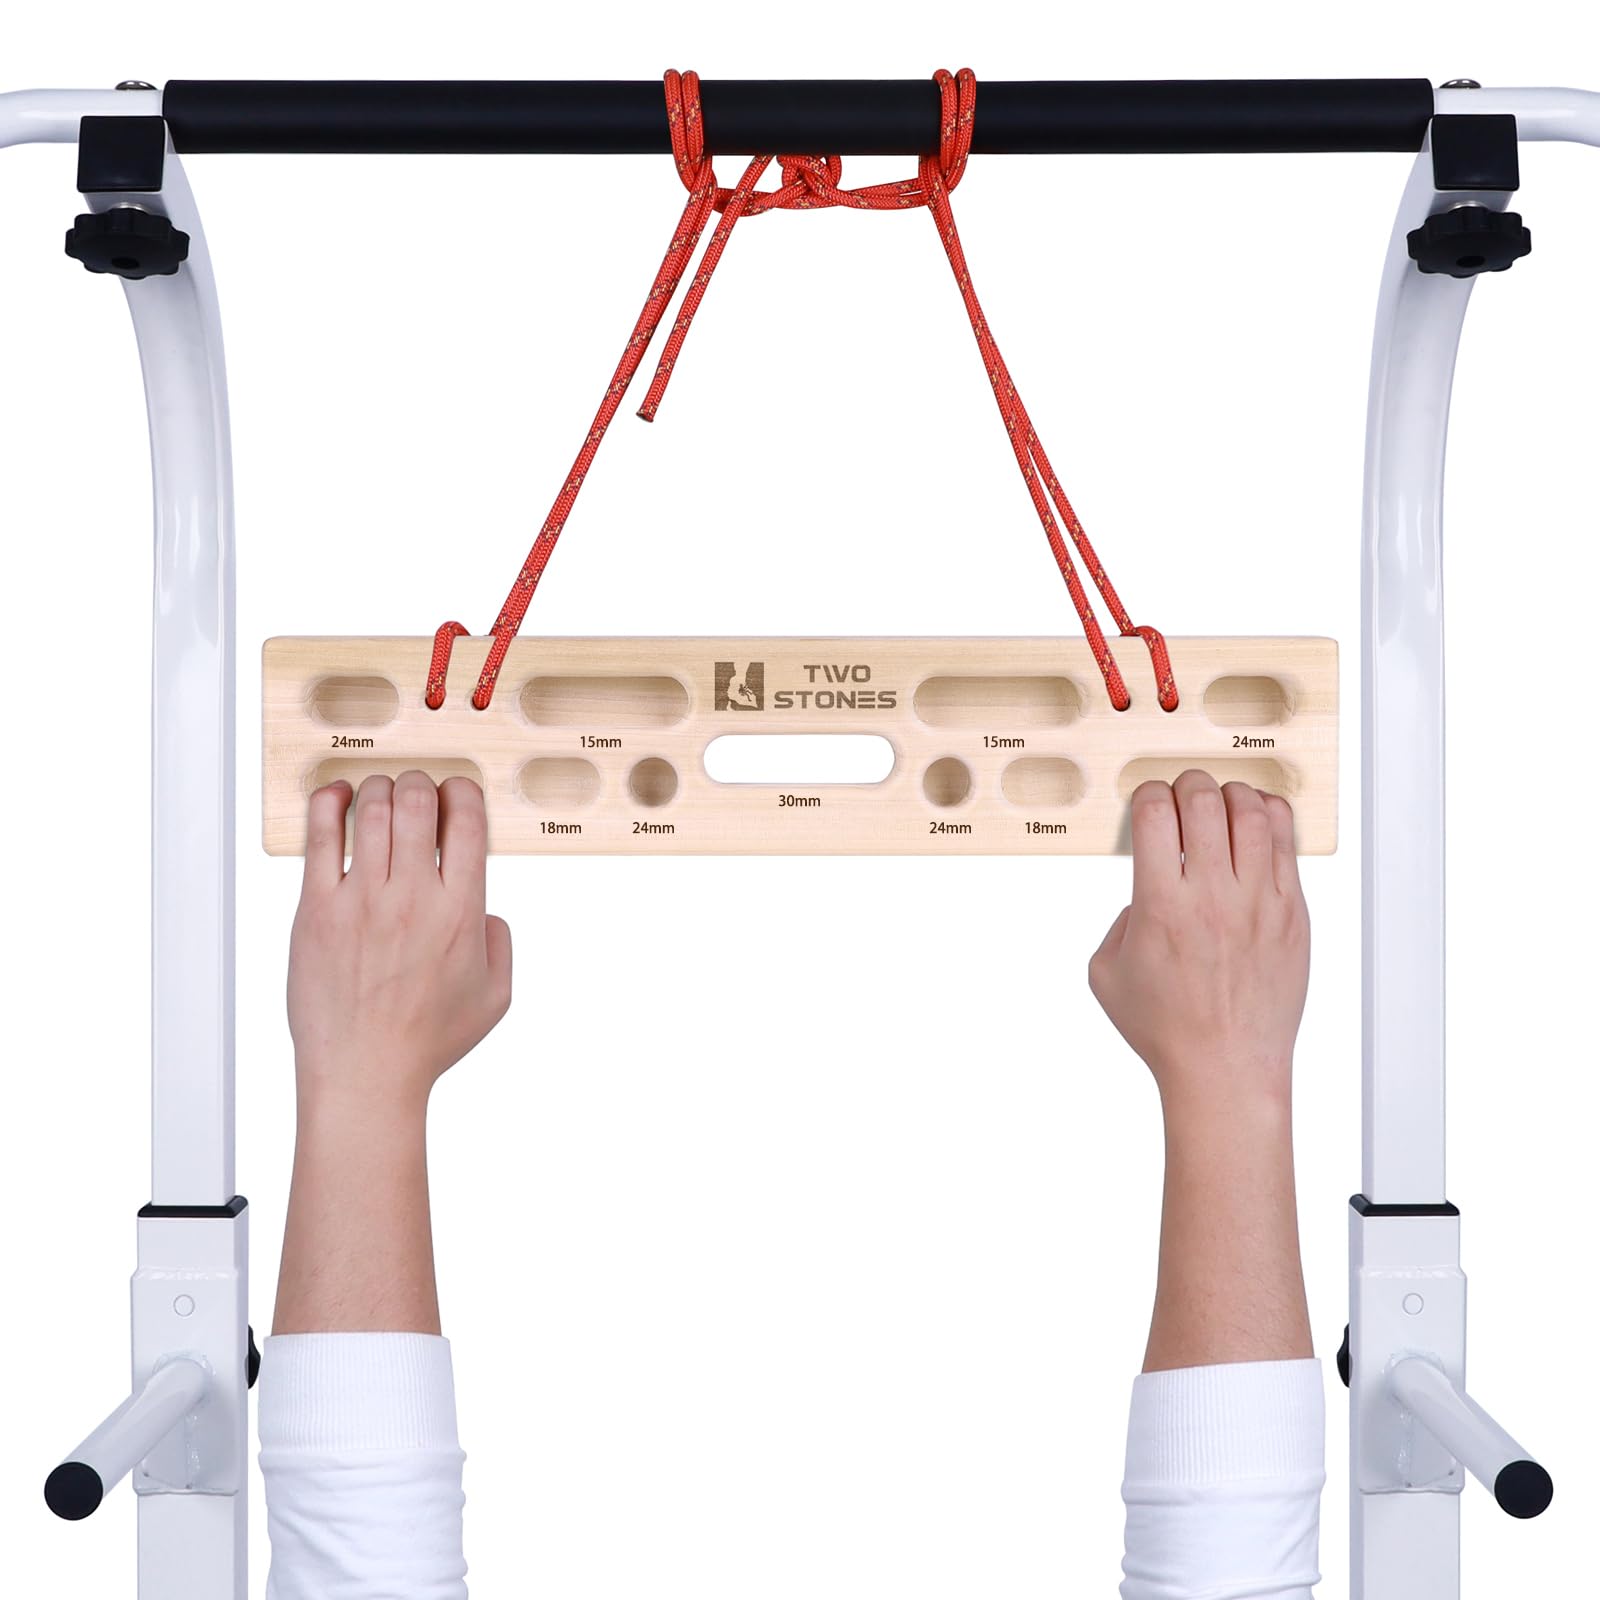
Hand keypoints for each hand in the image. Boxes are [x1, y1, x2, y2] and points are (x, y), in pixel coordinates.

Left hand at [287, 772, 512, 1118]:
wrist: (364, 1075)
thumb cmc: (427, 1042)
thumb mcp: (495, 996)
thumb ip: (501, 943)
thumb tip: (485, 910)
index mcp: (461, 911)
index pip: (467, 819)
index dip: (463, 791)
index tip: (456, 796)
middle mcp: (413, 898)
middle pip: (417, 800)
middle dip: (420, 783)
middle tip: (416, 793)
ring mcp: (361, 901)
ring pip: (370, 809)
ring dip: (378, 788)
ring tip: (379, 796)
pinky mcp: (317, 910)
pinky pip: (319, 837)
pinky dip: (328, 804)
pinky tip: (336, 797)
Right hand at [1088, 771, 1309, 1117]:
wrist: (1226, 1068)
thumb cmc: (1165, 1028)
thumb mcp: (1107, 972)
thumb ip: (1118, 922)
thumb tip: (1146, 894)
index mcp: (1162, 905)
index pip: (1156, 813)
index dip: (1147, 794)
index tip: (1147, 802)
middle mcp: (1213, 896)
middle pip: (1204, 800)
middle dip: (1186, 784)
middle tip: (1182, 795)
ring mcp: (1258, 902)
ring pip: (1252, 811)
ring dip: (1229, 794)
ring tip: (1220, 805)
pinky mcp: (1291, 912)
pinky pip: (1287, 841)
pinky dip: (1269, 816)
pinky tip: (1256, 820)